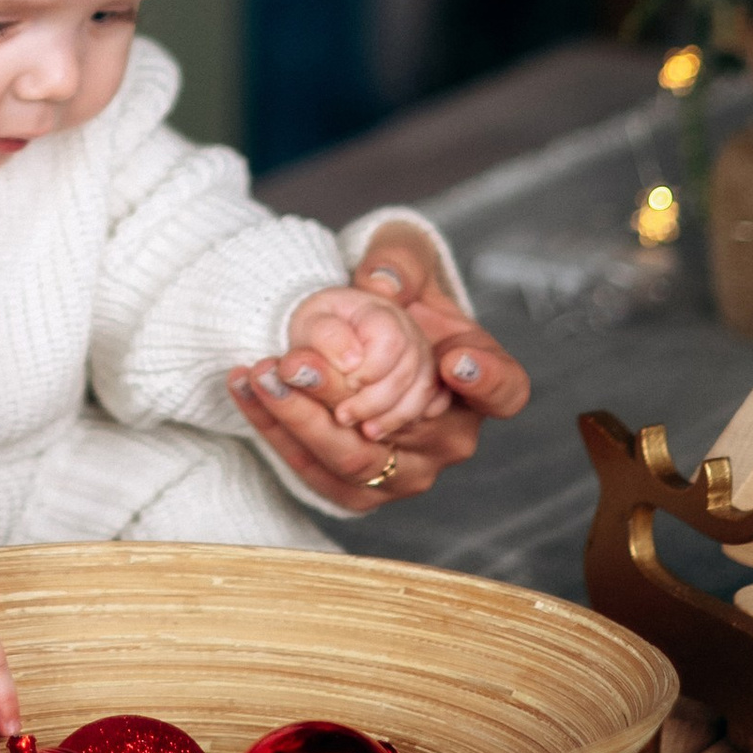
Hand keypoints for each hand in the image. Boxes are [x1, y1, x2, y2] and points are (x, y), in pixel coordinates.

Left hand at [228, 270, 527, 511]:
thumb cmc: (396, 298)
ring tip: (260, 374)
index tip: (451, 361)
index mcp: (480, 377)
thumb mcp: (401, 261)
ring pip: (355, 459)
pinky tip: (248, 391)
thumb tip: (382, 282)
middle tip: (291, 362)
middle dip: (339, 394)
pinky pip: (318, 473)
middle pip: (403, 427)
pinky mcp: (364, 491)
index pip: (504, 390)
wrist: (356, 339)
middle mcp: (451, 434)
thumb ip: (398, 261)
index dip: (486, 381)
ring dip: (299, 419)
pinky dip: (278, 435)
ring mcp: (411, 469)